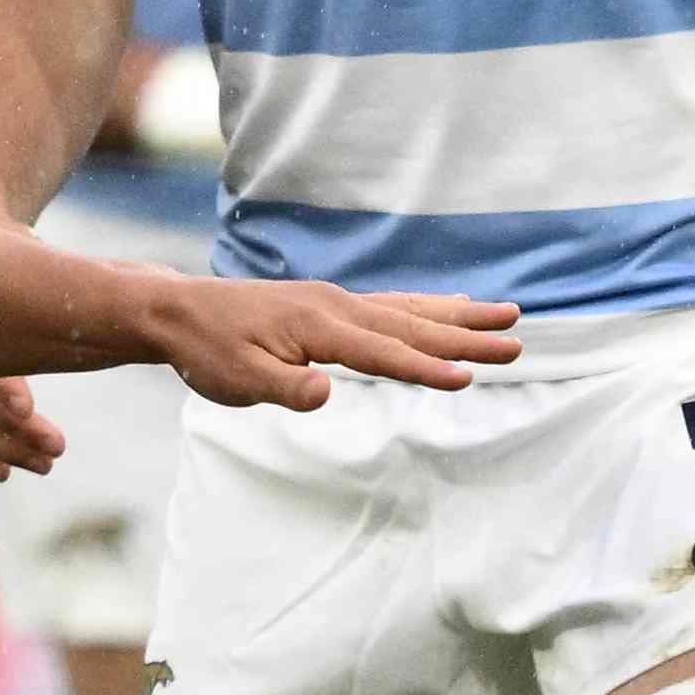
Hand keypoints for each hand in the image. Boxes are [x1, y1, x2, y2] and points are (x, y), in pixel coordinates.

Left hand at [144, 276, 524, 412]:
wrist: (177, 311)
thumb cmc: (206, 350)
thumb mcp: (237, 379)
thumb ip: (285, 388)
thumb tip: (327, 392)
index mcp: (317, 326)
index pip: (382, 353)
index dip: (424, 368)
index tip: (470, 376)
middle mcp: (335, 306)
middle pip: (411, 326)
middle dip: (465, 336)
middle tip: (517, 341)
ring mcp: (336, 301)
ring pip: (410, 310)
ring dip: (458, 315)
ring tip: (507, 314)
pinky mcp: (331, 305)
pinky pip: (393, 305)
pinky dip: (428, 307)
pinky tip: (450, 307)